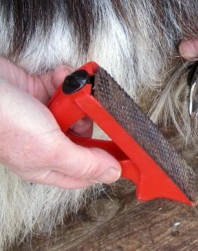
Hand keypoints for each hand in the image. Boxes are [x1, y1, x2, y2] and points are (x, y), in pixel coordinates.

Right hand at [0, 58, 120, 187]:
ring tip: (66, 92)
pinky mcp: (41, 93)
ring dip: (76, 97)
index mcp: (46, 165)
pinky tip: (56, 78)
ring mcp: (44, 117)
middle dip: (89, 120)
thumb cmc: (4, 120)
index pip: (87, 172)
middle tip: (84, 112)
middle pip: (86, 137)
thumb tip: (113, 174)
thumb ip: (83, 163)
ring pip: (78, 110)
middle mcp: (46, 143)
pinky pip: (66, 87)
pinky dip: (65, 79)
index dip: (108, 164)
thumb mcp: (49, 149)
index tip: (129, 152)